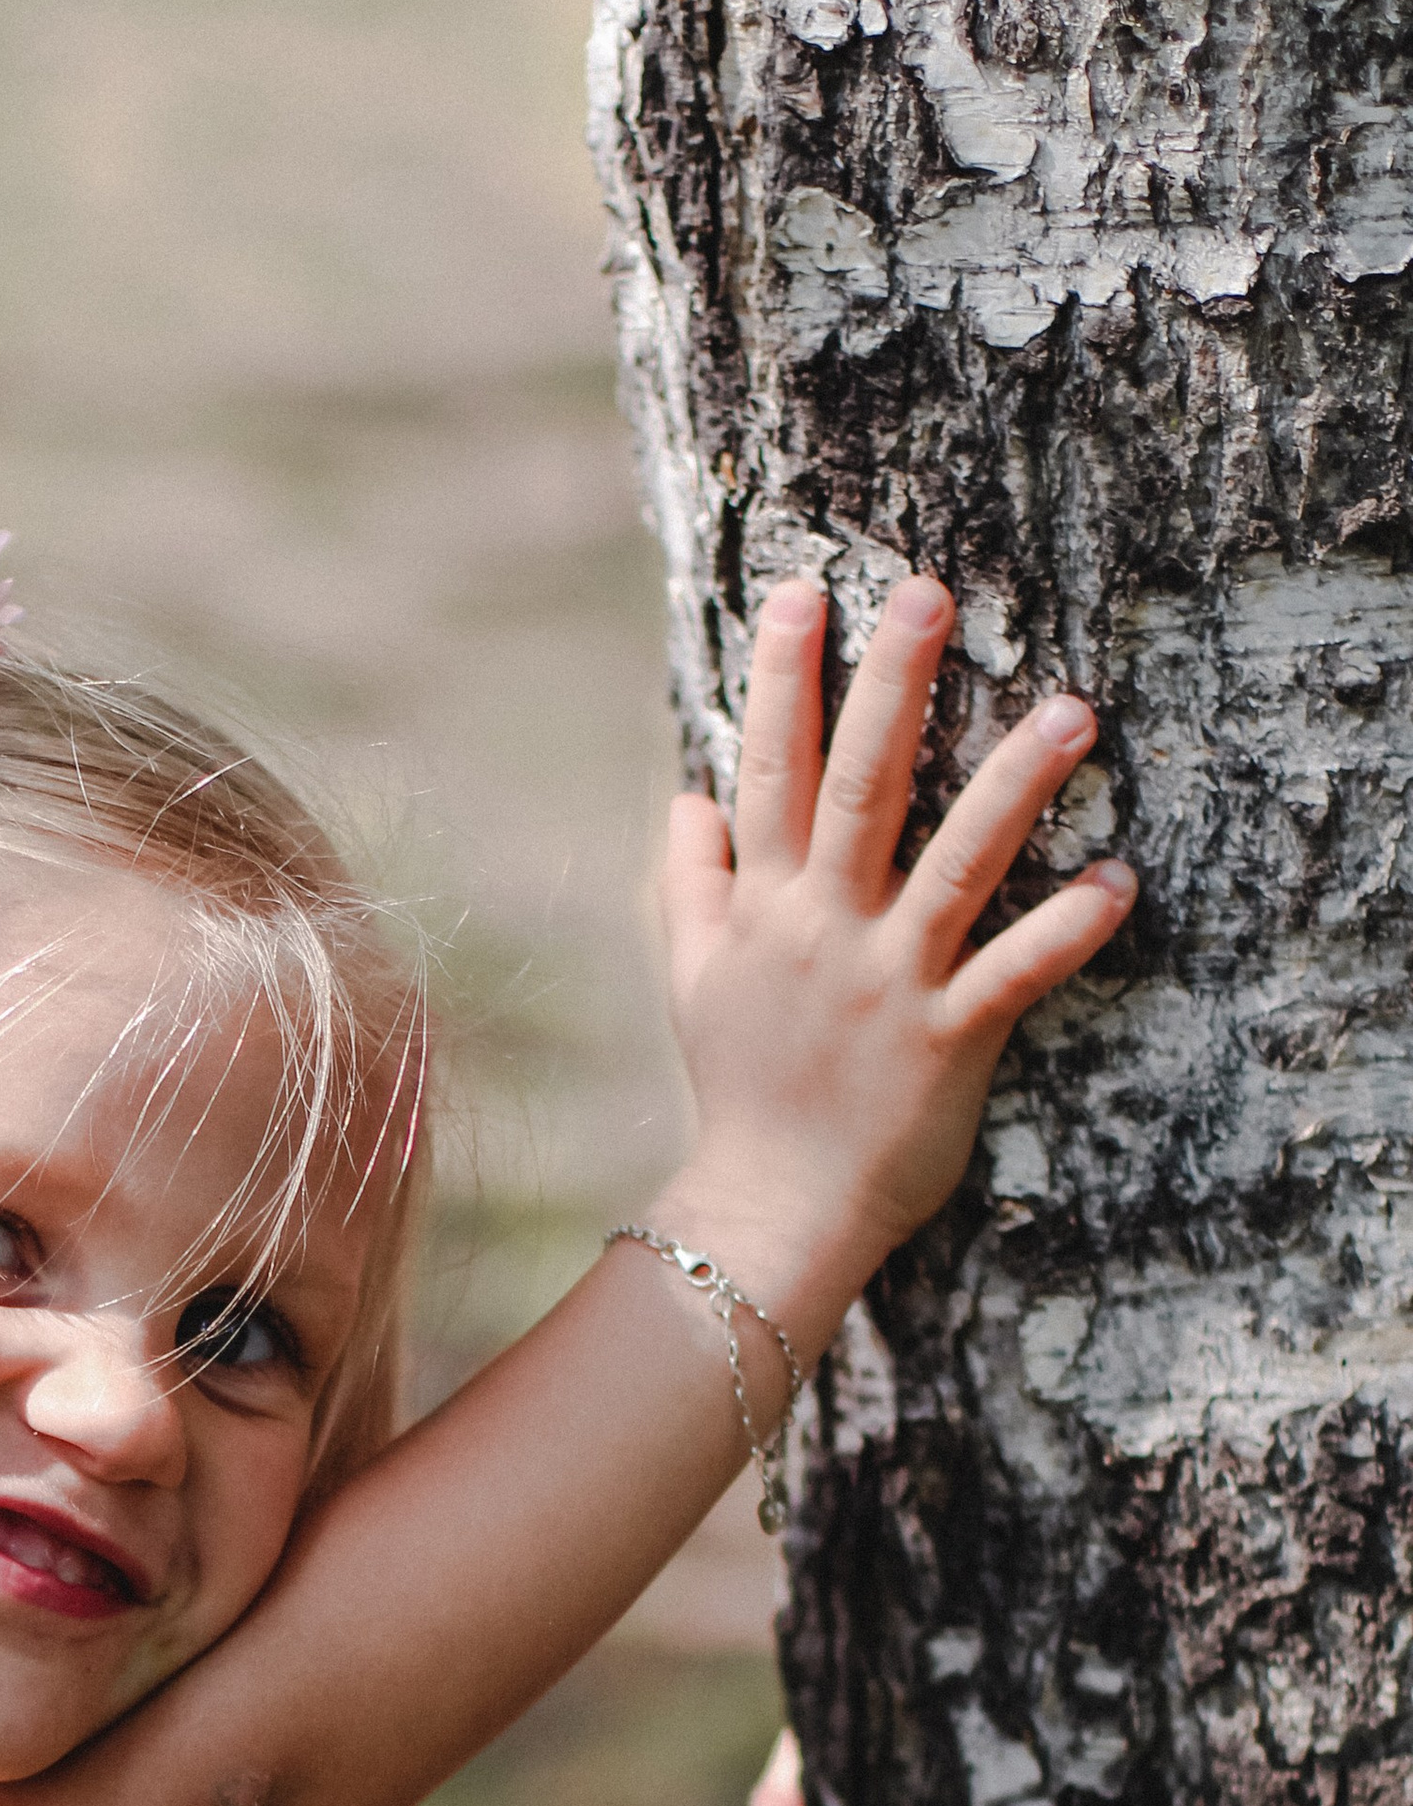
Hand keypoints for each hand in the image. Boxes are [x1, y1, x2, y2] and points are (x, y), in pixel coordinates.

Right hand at [649, 574, 1135, 1330]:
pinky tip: (1118, 880)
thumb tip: (687, 798)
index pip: (771, 772)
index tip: (802, 595)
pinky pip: (1013, 972)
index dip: (782, 681)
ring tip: (1070, 711)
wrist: (769, 1210)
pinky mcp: (946, 1038)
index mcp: (766, 908)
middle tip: (929, 595)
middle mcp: (824, 929)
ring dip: (1012, 784)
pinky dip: (1067, 929)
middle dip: (891, 686)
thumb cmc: (742, 1092)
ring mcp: (887, 981)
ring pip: (955, 862)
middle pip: (861, 787)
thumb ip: (694, 883)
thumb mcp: (695, 979)